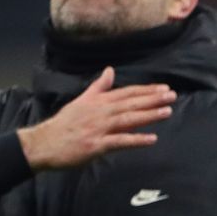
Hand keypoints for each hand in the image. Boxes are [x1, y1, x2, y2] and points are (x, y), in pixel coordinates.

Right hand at [17, 67, 172, 170]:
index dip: (146, 90)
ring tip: (167, 111)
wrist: (45, 143)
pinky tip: (152, 139)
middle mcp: (100, 112)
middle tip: (172, 95)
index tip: (164, 88)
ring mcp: (99, 128)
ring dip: (148, 115)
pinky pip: (120, 141)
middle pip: (130, 103)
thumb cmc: (65, 124)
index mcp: (97, 101)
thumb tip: (110, 71)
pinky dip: (136, 140)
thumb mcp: (81, 100)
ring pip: (128, 119)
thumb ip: (98, 87)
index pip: (126, 93)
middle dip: (152, 99)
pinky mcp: (97, 145)